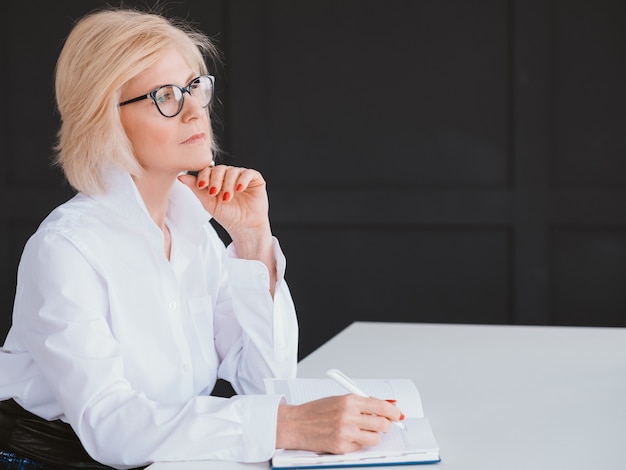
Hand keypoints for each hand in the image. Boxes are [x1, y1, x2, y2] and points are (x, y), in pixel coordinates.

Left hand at [178, 164, 277, 293]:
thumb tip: (181, 177)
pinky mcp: (255, 179)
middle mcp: (229, 176)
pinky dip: (242, 180)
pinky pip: (248, 173)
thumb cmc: (227, 216)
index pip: (208, 170)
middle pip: (219, 169)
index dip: (204, 176)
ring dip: (228, 184)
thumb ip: (196, 188)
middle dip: (216, 180)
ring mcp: (242, 176)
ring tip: (227, 198)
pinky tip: (239, 189)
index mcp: (217, 179)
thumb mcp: (209, 203)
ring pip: (233, 171)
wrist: (244, 227)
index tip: (201, 186)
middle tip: (214, 193)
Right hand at [276, 394, 403, 453]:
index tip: (397, 414)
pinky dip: (359, 443)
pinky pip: (361, 447)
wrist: (296, 424)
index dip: (393, 412)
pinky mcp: (342, 447)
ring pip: (375, 438)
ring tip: (364, 430)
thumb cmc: (316, 411)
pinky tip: (349, 436)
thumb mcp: (341, 399)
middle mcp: (349, 417)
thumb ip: (364, 403)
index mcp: (349, 401)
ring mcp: (346, 433)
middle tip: (382, 423)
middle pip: (382, 424)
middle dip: (385, 424)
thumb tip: (388, 405)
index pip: (382, 407)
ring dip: (373, 435)